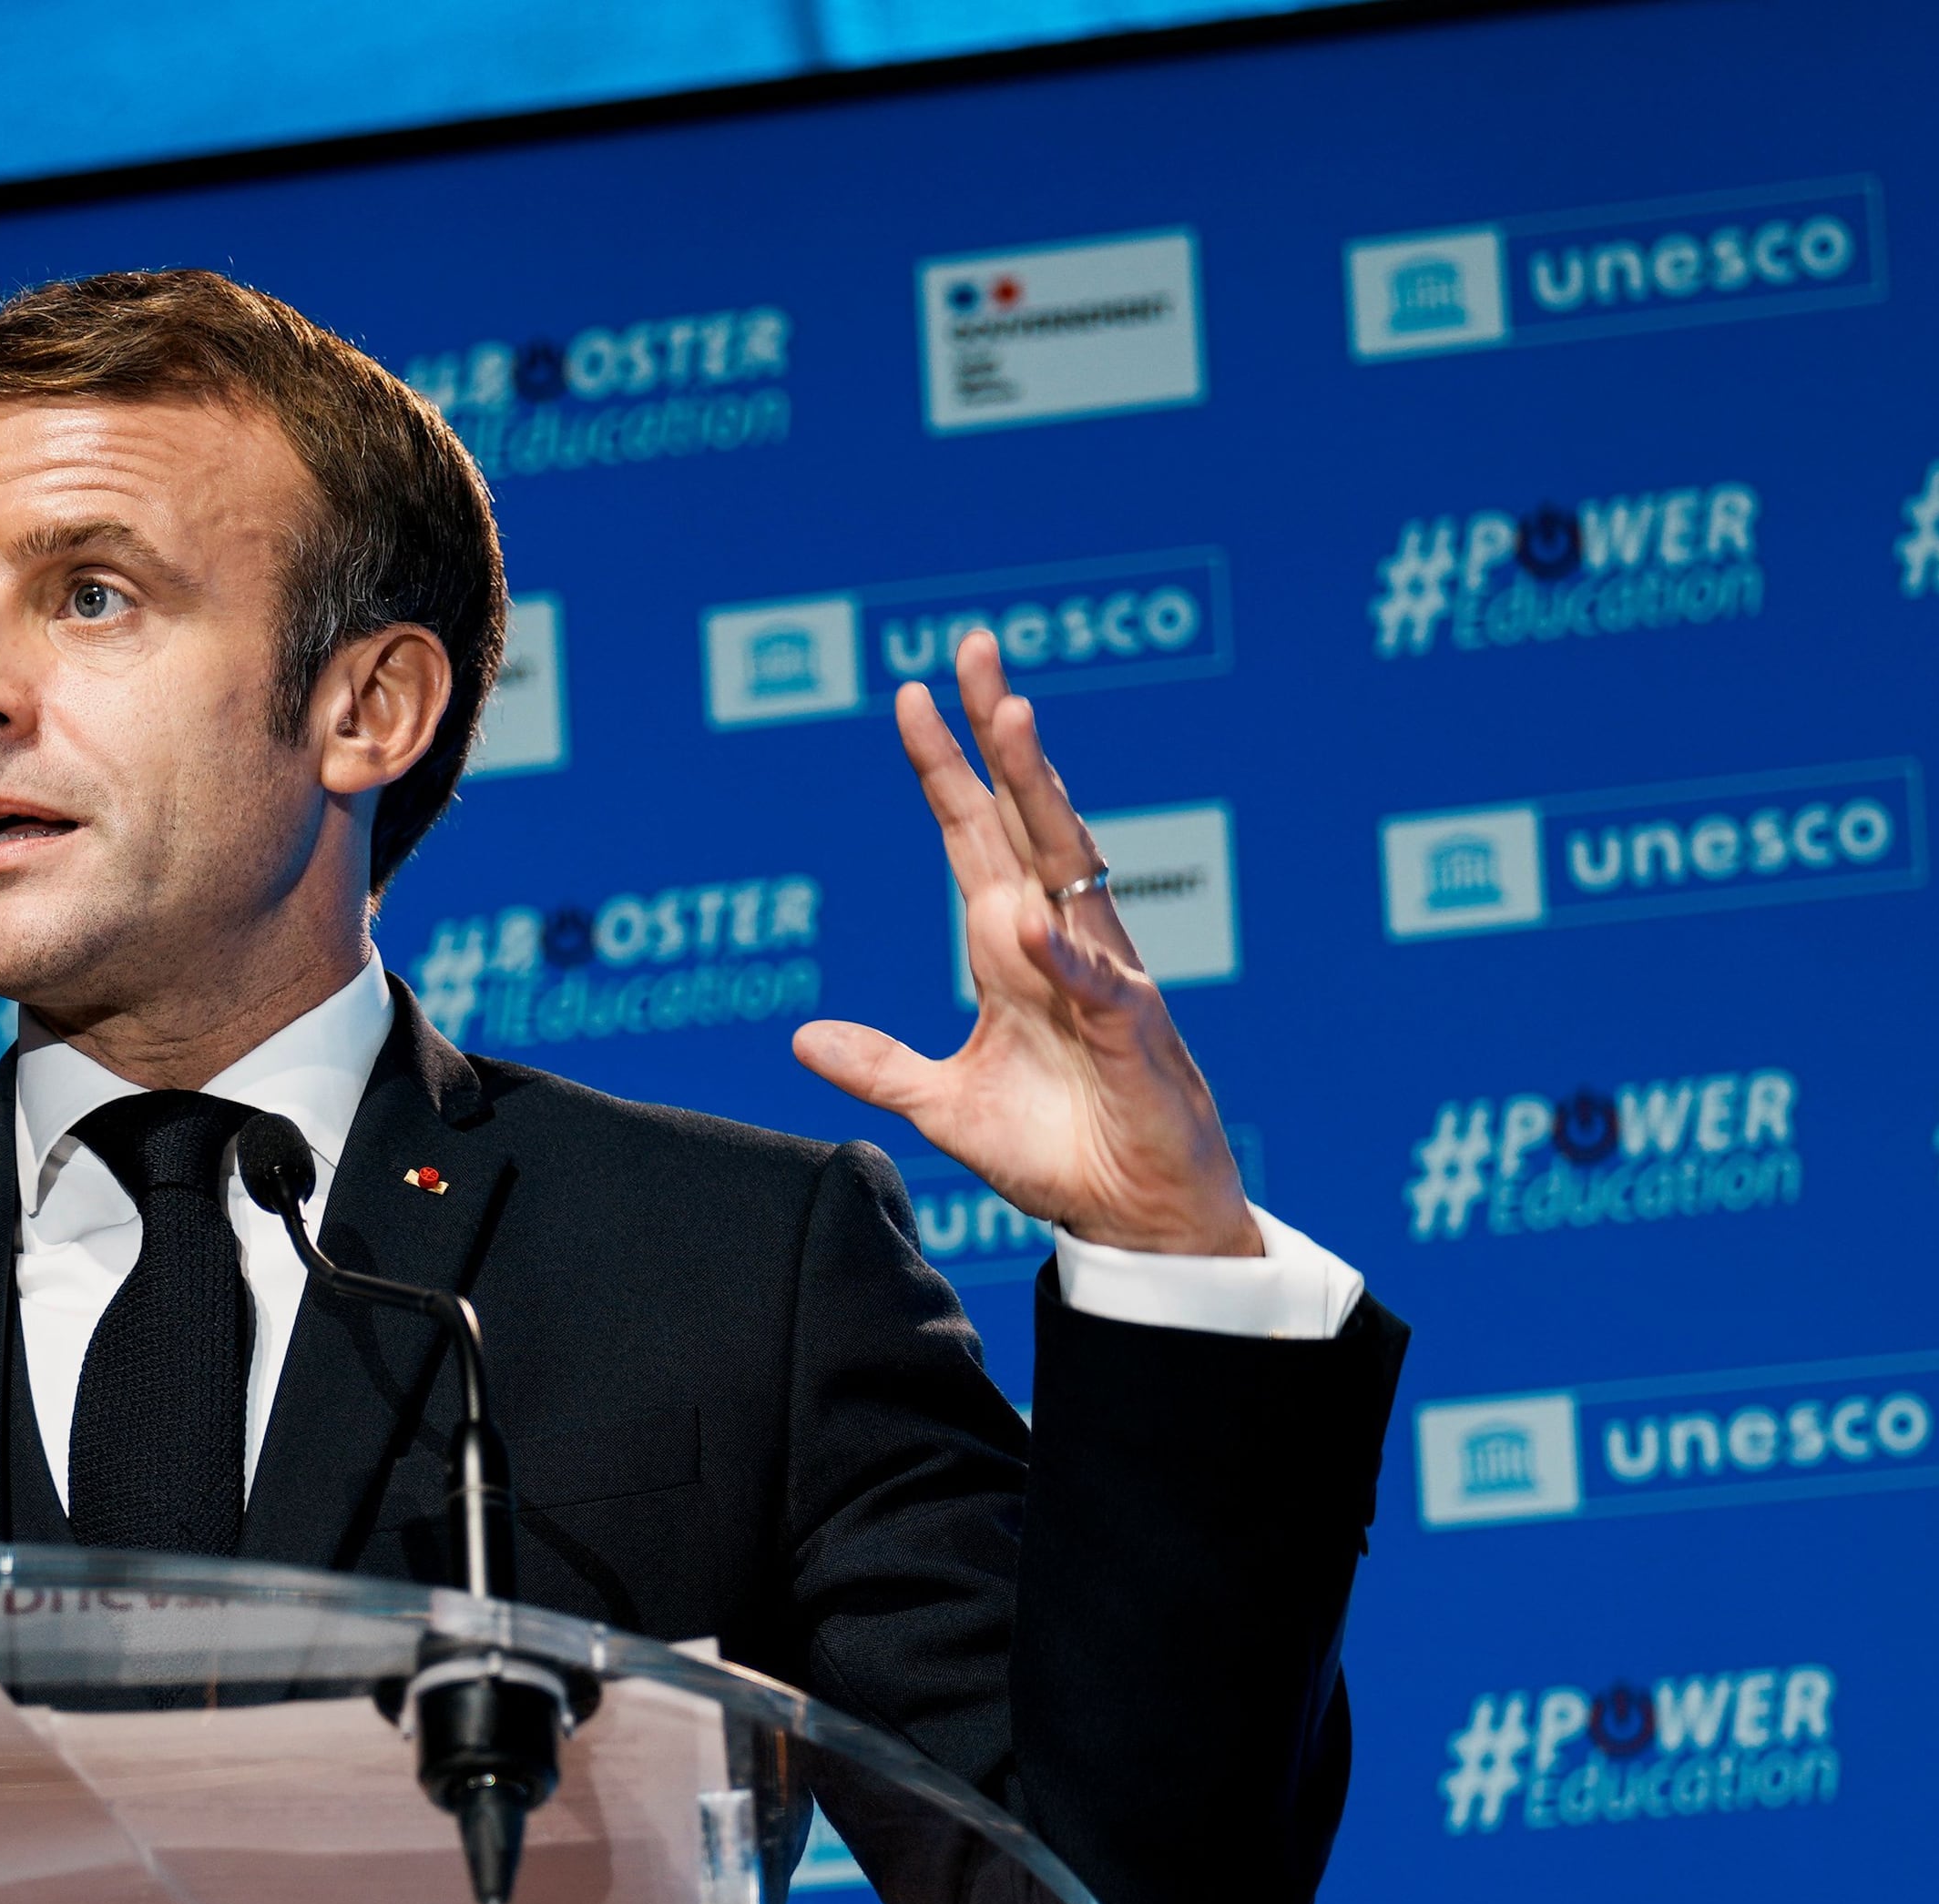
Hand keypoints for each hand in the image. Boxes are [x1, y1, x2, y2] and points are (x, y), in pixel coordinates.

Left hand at [791, 628, 1256, 1257]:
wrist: (1130, 1217)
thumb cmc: (1057, 1150)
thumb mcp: (942, 1104)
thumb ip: (879, 1065)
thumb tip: (802, 1036)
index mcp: (1009, 948)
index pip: (971, 835)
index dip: (942, 769)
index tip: (908, 698)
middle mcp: (1058, 940)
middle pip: (1025, 815)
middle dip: (998, 735)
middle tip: (974, 651)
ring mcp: (1101, 976)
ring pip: (1069, 863)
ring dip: (1040, 790)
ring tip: (1012, 719)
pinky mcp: (1136, 1033)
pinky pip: (1097, 980)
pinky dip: (1062, 953)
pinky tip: (1029, 920)